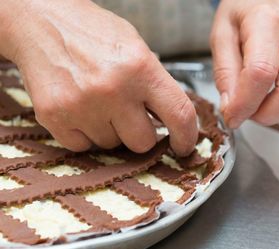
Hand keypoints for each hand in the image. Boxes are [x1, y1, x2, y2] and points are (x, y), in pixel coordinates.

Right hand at [0, 0, 197, 155]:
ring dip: (110, 130)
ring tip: (98, 102)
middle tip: (129, 114)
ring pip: (112, 145)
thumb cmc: (92, 33)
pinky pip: (83, 147)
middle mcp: (114, 90)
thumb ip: (156, 84)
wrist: (41, 21)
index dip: (186, 137)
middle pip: (143, 142)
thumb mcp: (136, 48)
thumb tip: (172, 121)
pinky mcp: (55, 117)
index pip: (179, 115)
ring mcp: (82, 106)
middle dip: (140, 133)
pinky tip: (80, 108)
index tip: (183, 146)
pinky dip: (84, 134)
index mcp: (141, 68)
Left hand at [210, 0, 278, 127]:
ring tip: (266, 106)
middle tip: (248, 112)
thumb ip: (224, 72)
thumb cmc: (246, 15)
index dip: (245, 104)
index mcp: (266, 23)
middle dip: (266, 114)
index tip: (233, 116)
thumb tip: (231, 106)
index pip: (261, 72)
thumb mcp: (222, 35)